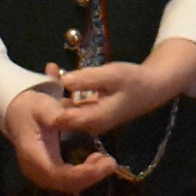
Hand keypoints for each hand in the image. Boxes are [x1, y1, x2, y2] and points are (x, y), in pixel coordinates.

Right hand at [5, 85, 116, 194]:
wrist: (17, 113)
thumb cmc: (31, 109)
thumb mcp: (42, 106)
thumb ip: (55, 114)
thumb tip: (67, 119)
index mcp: (33, 155)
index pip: (58, 174)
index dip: (82, 174)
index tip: (103, 165)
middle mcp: (35, 170)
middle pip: (65, 184)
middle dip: (91, 177)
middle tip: (111, 163)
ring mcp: (40, 174)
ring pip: (67, 185)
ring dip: (89, 176)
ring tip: (106, 161)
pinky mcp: (47, 173)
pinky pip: (66, 180)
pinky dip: (83, 174)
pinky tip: (95, 161)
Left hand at [53, 55, 195, 138]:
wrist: (152, 88)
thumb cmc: (134, 81)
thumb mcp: (112, 75)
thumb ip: (87, 79)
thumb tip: (62, 80)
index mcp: (93, 119)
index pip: (60, 119)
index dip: (48, 104)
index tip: (43, 82)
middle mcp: (89, 125)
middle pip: (60, 115)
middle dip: (49, 95)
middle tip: (47, 70)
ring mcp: (89, 121)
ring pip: (64, 109)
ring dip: (55, 93)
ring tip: (49, 70)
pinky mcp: (90, 115)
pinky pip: (71, 105)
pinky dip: (64, 92)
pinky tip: (58, 75)